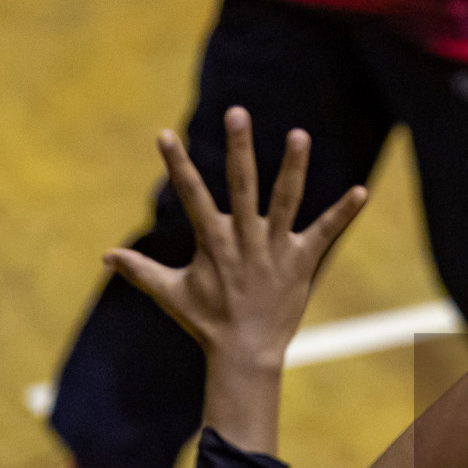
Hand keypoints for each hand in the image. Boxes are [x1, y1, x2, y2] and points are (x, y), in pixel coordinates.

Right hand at [104, 106, 367, 371]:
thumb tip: (105, 256)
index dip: (178, 165)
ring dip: (292, 168)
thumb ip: (141, 271)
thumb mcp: (171, 294)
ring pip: (285, 201)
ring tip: (299, 134)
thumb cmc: (208, 322)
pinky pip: (325, 232)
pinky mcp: (302, 262)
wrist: (246, 355)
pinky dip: (343, 213)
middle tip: (236, 112)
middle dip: (238, 149)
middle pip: (241, 186)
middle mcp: (245, 241)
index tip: (165, 134)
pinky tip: (362, 192)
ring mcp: (275, 250)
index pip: (192, 196)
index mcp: (213, 243)